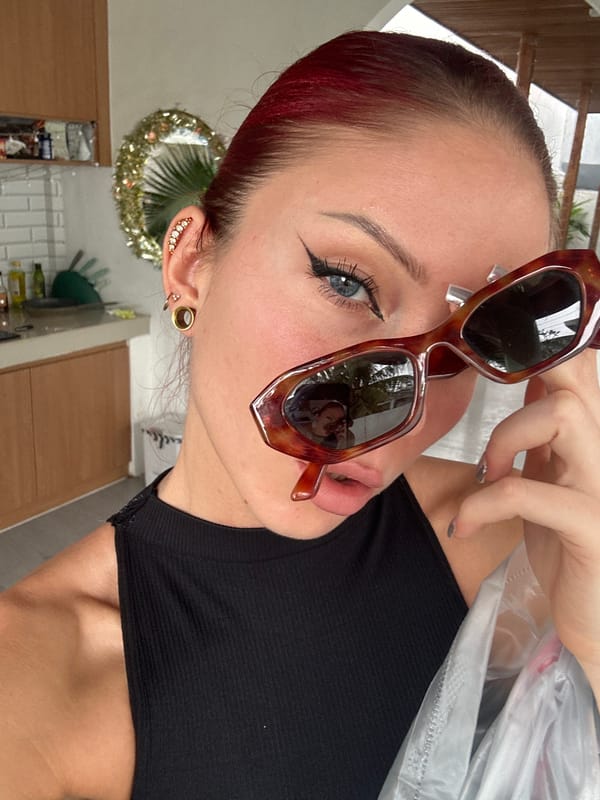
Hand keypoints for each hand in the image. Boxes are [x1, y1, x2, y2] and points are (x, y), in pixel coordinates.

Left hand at [452, 349, 599, 696]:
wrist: (595, 619)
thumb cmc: (569, 547)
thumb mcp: (552, 478)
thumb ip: (543, 434)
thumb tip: (527, 380)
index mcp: (595, 439)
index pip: (582, 368)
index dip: (544, 349)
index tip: (495, 356)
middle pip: (578, 375)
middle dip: (526, 376)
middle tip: (493, 415)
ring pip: (563, 415)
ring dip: (504, 437)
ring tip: (486, 474)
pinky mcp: (591, 527)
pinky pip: (527, 492)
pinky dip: (484, 502)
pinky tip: (465, 525)